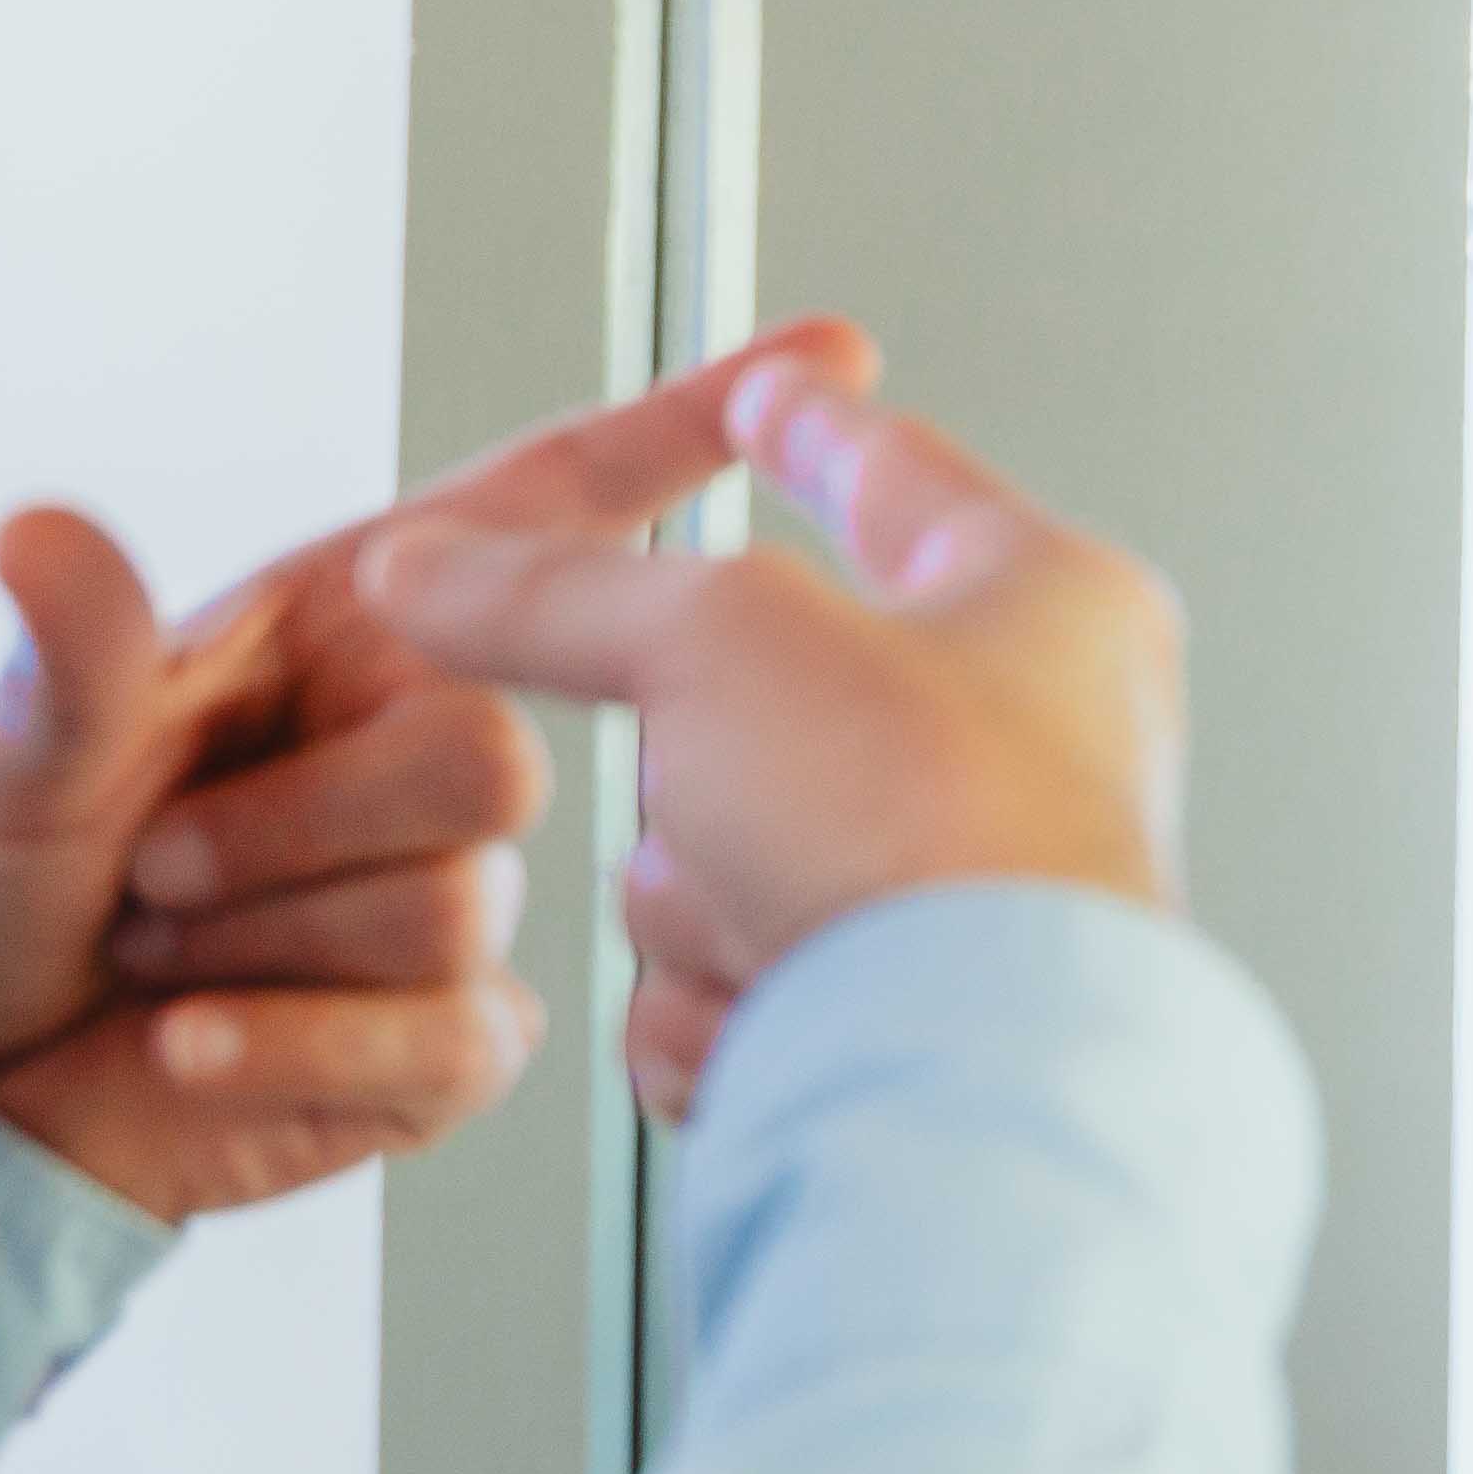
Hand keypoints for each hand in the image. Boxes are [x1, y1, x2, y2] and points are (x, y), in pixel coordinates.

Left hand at [0, 319, 873, 1219]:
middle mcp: (423, 749)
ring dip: (266, 938)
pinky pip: (442, 1038)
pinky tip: (196, 1038)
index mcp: (350, 631)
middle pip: (490, 758)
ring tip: (166, 948)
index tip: (826, 366)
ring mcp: (454, 904)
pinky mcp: (453, 1045)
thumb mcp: (3, 755)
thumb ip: (69, 651)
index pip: (546, 508)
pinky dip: (292, 1048)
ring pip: (457, 904)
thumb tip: (40, 532)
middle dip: (296, 825)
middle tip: (154, 865)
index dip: (684, 429)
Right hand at [359, 359, 1185, 1119]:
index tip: (771, 391)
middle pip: (755, 714)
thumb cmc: (927, 834)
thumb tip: (427, 568)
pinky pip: (737, 995)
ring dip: (701, 901)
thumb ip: (557, 590)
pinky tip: (781, 1015)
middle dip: (700, 772)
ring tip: (777, 917)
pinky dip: (727, 1011)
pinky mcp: (904, 1028)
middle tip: (734, 791)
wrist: (973, 1083)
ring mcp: (969, 899)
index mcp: (1045, 605)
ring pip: (724, 864)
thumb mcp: (714, 639)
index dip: (803, 424)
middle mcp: (1031, 747)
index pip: (893, 472)